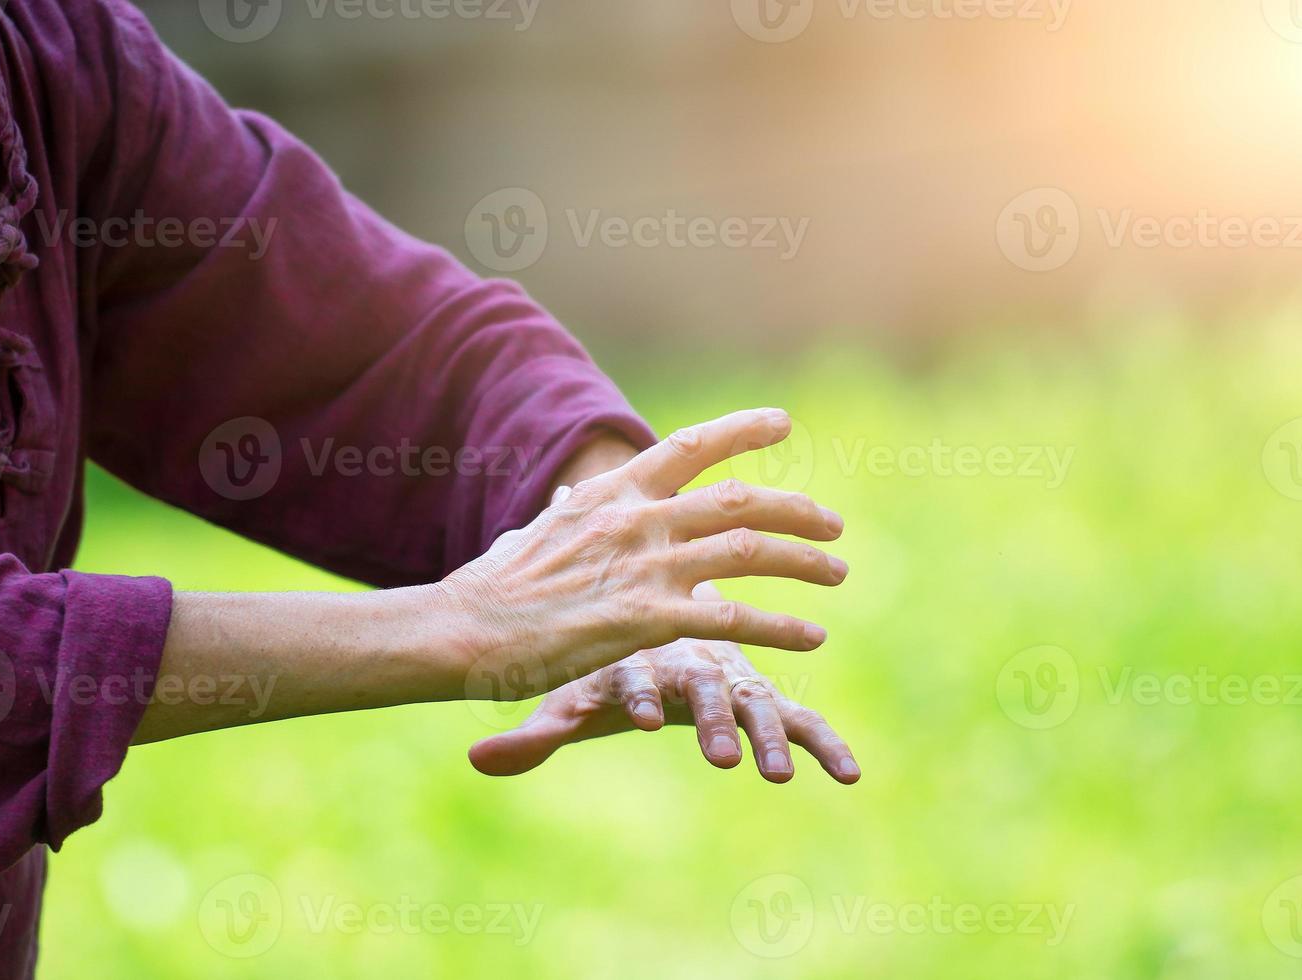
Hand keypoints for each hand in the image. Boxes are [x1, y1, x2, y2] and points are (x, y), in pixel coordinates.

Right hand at [439, 409, 847, 700]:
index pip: (689, 446)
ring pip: (748, 554)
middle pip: (739, 501)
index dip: (741, 430)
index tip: (782, 424)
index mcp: (613, 494)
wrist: (463, 629)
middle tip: (833, 525)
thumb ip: (567, 513)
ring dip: (804, 562)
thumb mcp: (535, 531)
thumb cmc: (492, 587)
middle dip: (796, 510)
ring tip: (838, 574)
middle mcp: (637, 520)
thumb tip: (567, 498)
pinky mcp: (647, 621)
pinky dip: (780, 628)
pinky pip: (733, 622)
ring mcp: (645, 568)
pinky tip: (812, 638)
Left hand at [466, 634, 860, 783]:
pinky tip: (850, 774)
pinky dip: (820, 742)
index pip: (631, 668)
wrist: (649, 592)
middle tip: (719, 758)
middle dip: (708, 721)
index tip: (640, 722)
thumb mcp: (570, 694)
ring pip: (749, 699)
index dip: (635, 693)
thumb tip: (479, 761)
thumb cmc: (605, 653)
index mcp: (634, 644)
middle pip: (699, 686)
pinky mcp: (753, 694)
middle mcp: (683, 655)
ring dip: (764, 736)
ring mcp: (724, 671)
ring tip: (776, 775)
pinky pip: (794, 718)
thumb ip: (537, 731)